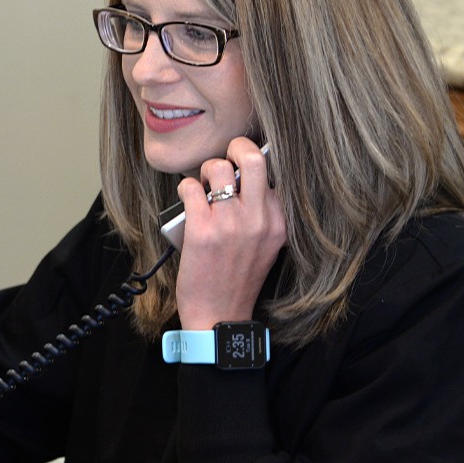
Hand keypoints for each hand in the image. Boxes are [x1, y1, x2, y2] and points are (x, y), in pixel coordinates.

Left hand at [173, 137, 285, 330]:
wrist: (219, 316)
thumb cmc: (238, 279)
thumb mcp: (265, 246)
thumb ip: (262, 215)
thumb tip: (243, 179)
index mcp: (278, 223)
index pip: (273, 173)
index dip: (253, 166)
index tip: (243, 169)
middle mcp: (258, 219)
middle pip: (253, 158)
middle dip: (236, 146)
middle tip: (227, 156)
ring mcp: (230, 223)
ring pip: (218, 167)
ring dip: (207, 169)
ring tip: (204, 183)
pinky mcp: (202, 229)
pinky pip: (190, 187)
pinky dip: (185, 187)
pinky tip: (187, 197)